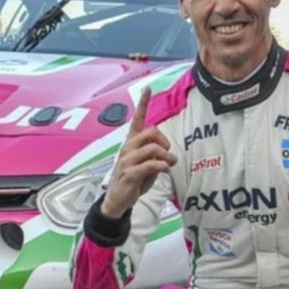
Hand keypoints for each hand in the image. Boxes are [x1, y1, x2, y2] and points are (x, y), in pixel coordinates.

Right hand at [101, 88, 177, 217]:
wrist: (117, 199)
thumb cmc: (133, 180)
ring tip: (170, 165)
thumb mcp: (146, 165)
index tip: (147, 88)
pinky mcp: (130, 173)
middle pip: (152, 132)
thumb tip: (168, 155)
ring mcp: (127, 160)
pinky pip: (151, 164)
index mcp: (131, 143)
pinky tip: (165, 171)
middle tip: (168, 154)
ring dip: (167, 157)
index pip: (136, 119)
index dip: (142, 103)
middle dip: (165, 141)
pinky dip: (162, 167)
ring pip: (154, 148)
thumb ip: (155, 155)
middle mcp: (128, 148)